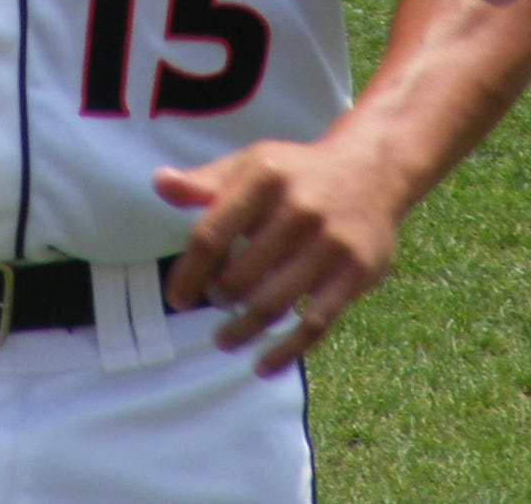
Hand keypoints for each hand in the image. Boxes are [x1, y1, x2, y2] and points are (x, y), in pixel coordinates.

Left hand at [155, 137, 400, 376]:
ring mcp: (329, 242)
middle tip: (216, 304)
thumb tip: (159, 183)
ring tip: (226, 340)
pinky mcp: (355, 273)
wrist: (371, 170)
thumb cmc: (296, 173)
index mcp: (264, 176)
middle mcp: (298, 207)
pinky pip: (314, 325)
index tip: (177, 298)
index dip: (189, 273)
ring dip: (243, 331)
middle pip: (240, 276)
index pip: (212, 234)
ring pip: (273, 304)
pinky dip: (285, 352)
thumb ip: (206, 182)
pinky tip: (262, 365)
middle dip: (219, 298)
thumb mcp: (252, 165)